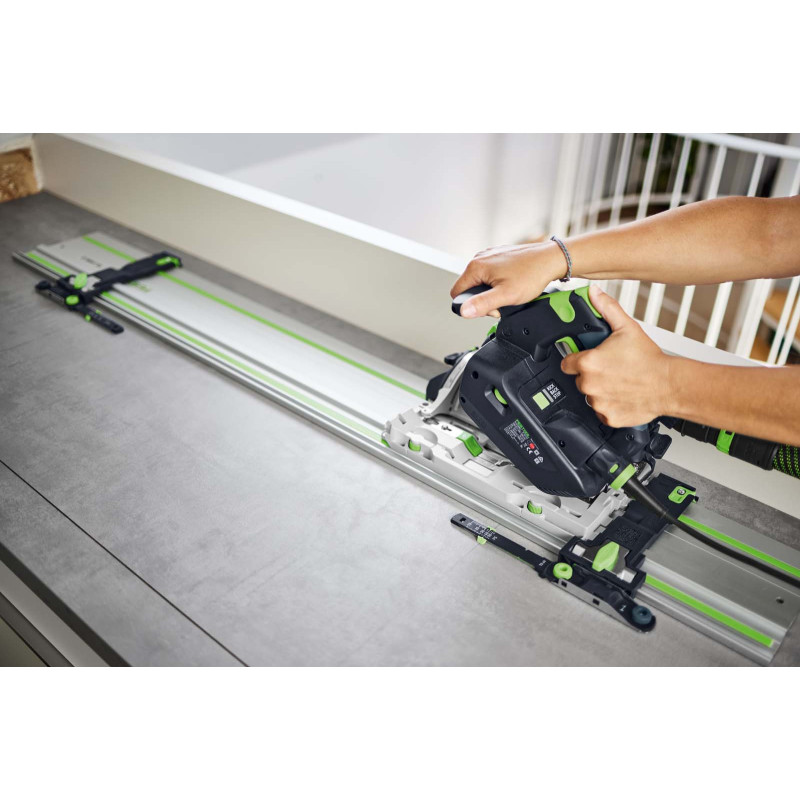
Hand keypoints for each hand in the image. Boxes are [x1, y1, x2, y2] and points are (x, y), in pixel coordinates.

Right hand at [450, 241, 566, 317]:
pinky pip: (491, 274)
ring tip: (509, 291)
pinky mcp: (499, 256)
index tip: (490, 307)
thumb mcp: (505, 296)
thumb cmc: (532, 274)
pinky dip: (499, 282)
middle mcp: (480, 257)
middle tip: (503, 301)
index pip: (457, 292)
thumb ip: (482, 304)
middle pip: (469, 287)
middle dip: (484, 299)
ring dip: (492, 291)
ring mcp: (490, 255)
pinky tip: (512, 283)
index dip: (471, 305)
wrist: (551, 260)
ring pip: (481, 281)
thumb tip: (463, 311)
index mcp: (476, 266)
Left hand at [560, 285, 672, 426]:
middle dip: (590, 374)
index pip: (566, 362)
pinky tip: (622, 395)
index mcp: (588, 363)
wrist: (670, 385)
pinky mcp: (608, 417)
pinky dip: (610, 406)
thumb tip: (594, 294)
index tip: (585, 358)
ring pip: (590, 396)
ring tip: (619, 381)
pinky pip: (602, 411)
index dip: (576, 359)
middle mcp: (589, 384)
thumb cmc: (649, 360)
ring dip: (600, 390)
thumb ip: (607, 309)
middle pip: (579, 379)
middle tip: (609, 368)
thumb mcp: (627, 327)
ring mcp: (598, 402)